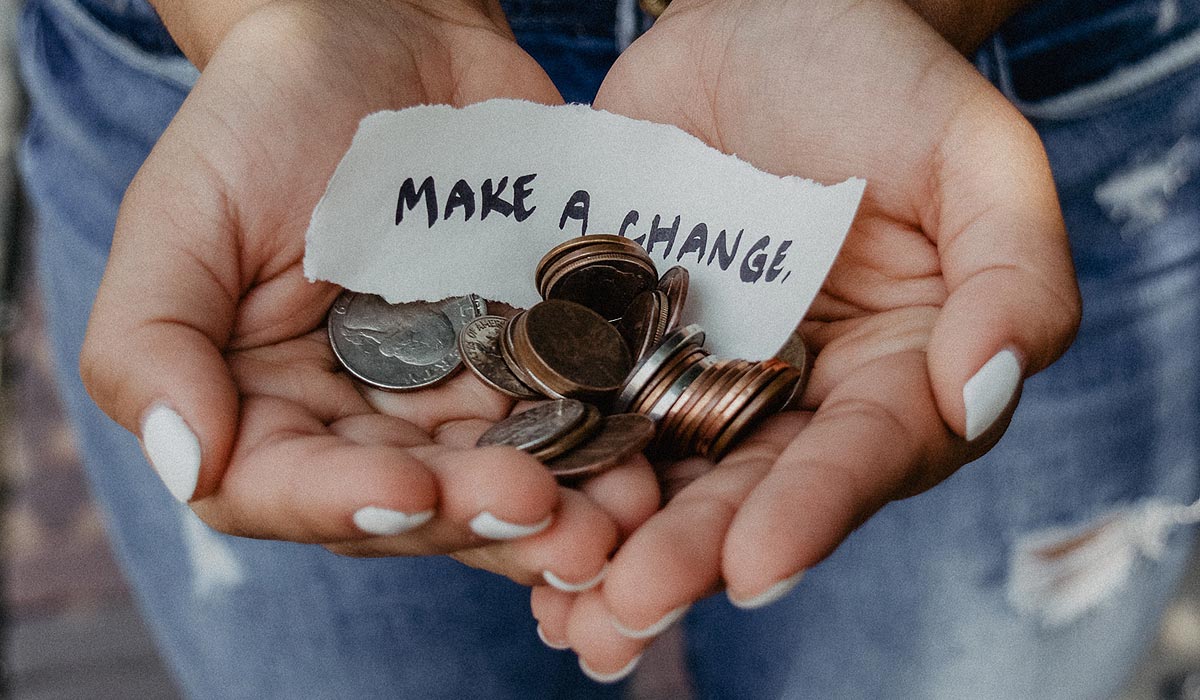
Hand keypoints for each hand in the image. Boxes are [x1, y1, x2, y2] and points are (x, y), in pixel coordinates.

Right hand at [80, 1, 659, 587]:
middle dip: (481, 520)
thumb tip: (187, 463)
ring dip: (565, 510)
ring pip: (505, 479)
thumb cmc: (266, 115)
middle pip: (416, 504)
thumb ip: (151, 341)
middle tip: (553, 522)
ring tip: (621, 519)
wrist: (386, 35)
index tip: (413, 490)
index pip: (288, 489)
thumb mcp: (183, 213)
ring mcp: (456, 394)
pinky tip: (651, 458)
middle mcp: (363, 421)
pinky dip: (609, 442)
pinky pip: (573, 414)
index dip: (347, 503)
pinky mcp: (533, 358)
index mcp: (265, 407)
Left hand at [534, 0, 1080, 674]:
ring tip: (562, 610)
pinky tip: (507, 517)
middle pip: (748, 490)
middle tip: (627, 608)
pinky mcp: (621, 340)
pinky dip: (551, 463)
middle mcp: (796, 397)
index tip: (756, 564)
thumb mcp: (975, 156)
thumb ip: (1012, 274)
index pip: (862, 456)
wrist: (765, 16)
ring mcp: (701, 373)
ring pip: (659, 475)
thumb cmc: (884, 77)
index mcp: (894, 374)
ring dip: (610, 543)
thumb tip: (983, 392)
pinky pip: (584, 408)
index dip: (813, 512)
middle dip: (690, 554)